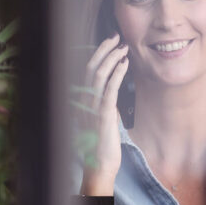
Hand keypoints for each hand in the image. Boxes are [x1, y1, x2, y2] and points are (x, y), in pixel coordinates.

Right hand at [76, 33, 128, 189]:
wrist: (99, 166)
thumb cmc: (101, 145)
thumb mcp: (101, 119)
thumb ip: (105, 104)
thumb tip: (114, 89)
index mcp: (80, 101)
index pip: (86, 71)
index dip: (98, 54)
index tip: (110, 43)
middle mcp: (82, 101)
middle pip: (90, 68)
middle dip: (104, 50)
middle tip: (117, 38)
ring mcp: (90, 107)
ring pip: (98, 75)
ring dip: (112, 58)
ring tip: (124, 48)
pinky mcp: (102, 115)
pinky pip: (109, 89)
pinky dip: (117, 73)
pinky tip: (126, 64)